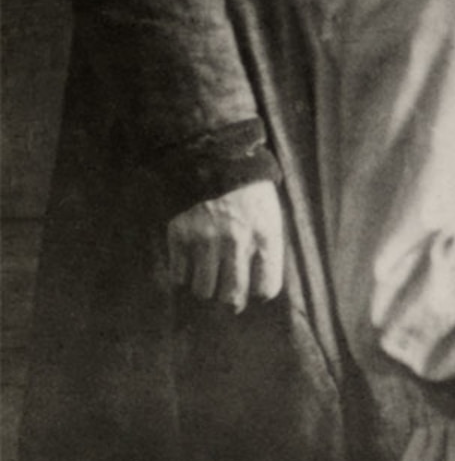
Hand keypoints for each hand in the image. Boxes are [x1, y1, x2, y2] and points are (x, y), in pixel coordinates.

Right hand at [162, 179, 286, 309]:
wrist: (215, 158)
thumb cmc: (249, 193)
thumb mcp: (271, 217)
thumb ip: (268, 251)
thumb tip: (258, 289)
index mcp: (265, 236)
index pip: (266, 288)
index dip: (259, 292)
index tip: (254, 288)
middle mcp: (236, 242)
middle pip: (232, 297)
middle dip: (231, 301)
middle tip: (228, 296)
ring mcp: (206, 240)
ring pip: (203, 291)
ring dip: (205, 290)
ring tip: (208, 279)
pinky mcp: (180, 235)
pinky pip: (179, 275)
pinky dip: (183, 277)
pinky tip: (189, 267)